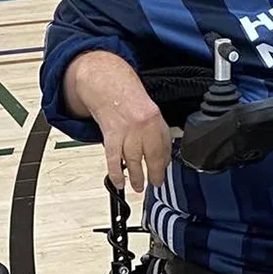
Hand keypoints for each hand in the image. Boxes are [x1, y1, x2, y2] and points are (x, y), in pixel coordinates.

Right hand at [66, 52, 171, 193]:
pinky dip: (116, 173)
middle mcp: (142, 126)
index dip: (165, 163)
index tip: (164, 171)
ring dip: (136, 177)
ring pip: (133, 161)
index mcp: (155, 120)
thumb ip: (156, 132)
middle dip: (155, 174)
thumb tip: (162, 154)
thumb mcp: (150, 111)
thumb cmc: (127, 98)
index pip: (165, 146)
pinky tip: (119, 182)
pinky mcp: (111, 136)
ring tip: (138, 187)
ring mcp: (126, 132)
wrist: (107, 87)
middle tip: (156, 183)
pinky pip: (114, 159)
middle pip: (152, 157)